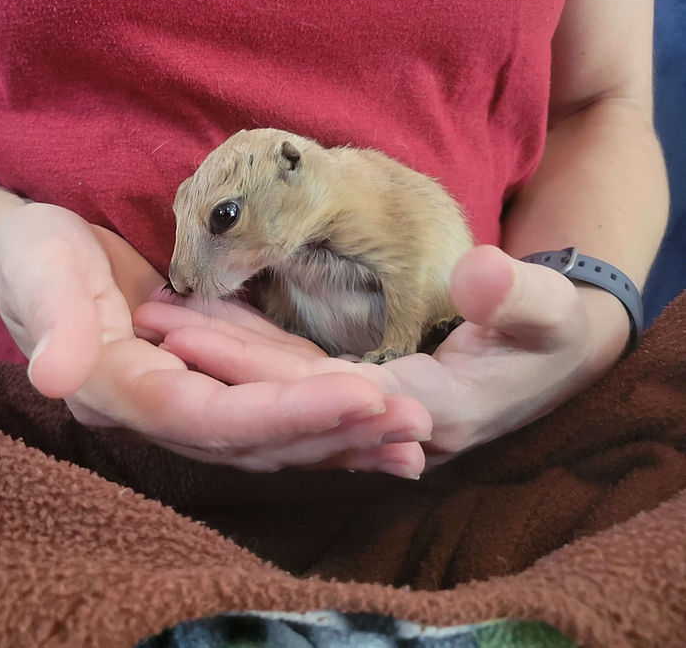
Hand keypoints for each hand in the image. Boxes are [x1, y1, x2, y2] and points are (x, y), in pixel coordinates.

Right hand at [0, 203, 429, 472]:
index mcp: (119, 391)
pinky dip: (321, 415)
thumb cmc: (32, 253)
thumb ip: (48, 319)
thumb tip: (55, 376)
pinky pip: (268, 411)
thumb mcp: (34, 269)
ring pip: (269, 438)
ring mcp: (182, 403)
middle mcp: (158, 412)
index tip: (365, 397)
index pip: (213, 419)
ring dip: (340, 439)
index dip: (287, 415)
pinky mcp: (204, 385)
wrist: (35, 253)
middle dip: (334, 434)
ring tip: (412, 437)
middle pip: (254, 443)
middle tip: (415, 425)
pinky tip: (372, 416)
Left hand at [133, 245, 629, 468]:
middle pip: (279, 397)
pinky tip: (209, 325)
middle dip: (212, 359)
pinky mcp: (354, 398)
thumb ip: (523, 300)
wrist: (556, 351)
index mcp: (424, 415)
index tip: (183, 329)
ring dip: (221, 355)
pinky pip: (291, 378)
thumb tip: (483, 277)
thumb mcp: (554, 314)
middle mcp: (378, 430)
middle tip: (150, 316)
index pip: (313, 393)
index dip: (245, 363)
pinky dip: (249, 352)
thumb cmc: (555, 331)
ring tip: (161, 315)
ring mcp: (363, 419)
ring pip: (277, 390)